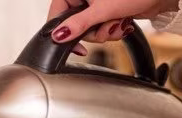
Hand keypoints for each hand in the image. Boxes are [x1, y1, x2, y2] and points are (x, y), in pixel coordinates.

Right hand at [47, 0, 178, 55]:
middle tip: (108, 26)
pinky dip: (114, 30)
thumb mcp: (102, 10)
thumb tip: (59, 35)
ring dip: (107, 32)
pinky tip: (123, 23)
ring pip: (92, 31)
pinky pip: (103, 29)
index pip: (57, 14)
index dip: (65, 33)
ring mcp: (95, 5)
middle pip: (77, 27)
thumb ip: (78, 24)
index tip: (77, 48)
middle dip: (95, 32)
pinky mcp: (107, 12)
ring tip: (119, 22)